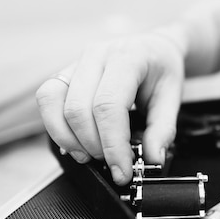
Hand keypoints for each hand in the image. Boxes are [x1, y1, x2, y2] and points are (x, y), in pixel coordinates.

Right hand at [36, 31, 184, 184]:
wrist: (153, 47)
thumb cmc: (161, 68)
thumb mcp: (172, 97)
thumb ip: (163, 130)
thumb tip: (152, 159)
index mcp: (127, 57)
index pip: (108, 105)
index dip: (112, 144)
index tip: (122, 170)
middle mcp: (96, 55)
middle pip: (78, 108)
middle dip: (93, 146)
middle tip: (111, 163)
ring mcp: (76, 62)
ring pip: (54, 102)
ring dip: (69, 139)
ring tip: (91, 155)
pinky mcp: (65, 74)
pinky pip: (47, 99)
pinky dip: (55, 127)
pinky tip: (75, 143)